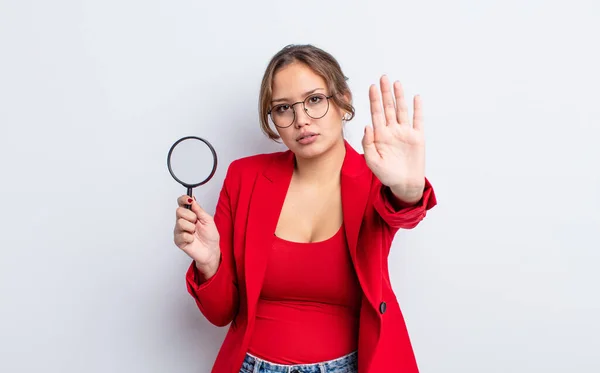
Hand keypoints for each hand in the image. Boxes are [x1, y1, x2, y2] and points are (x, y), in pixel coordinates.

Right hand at [174, 195, 220, 274]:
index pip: (181, 202)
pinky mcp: (178, 240)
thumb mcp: (208, 220)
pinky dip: (190, 238)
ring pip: (180, 222)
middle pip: (179, 211)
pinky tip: (192, 240)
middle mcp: (182, 220)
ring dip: (191, 228)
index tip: (189, 200)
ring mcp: (179, 230)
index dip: (183, 199)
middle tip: (196, 223)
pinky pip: (182, 235)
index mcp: (189, 214)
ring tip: (195, 232)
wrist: (211, 250)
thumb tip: (192, 199)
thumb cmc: (210, 236)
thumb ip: (199, 209)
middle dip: (190, 216)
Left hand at [362, 75, 425, 201]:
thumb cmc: (387, 175)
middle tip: (383, 77)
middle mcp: (392, 131)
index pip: (376, 113)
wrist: (404, 185)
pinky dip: (417, 109)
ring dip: (399, 97)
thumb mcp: (372, 161)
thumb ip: (368, 144)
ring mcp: (405, 133)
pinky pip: (418, 120)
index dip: (374, 100)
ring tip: (396, 83)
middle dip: (385, 92)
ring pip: (401, 110)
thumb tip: (367, 126)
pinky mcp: (417, 137)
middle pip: (388, 108)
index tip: (371, 87)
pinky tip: (416, 98)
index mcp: (380, 135)